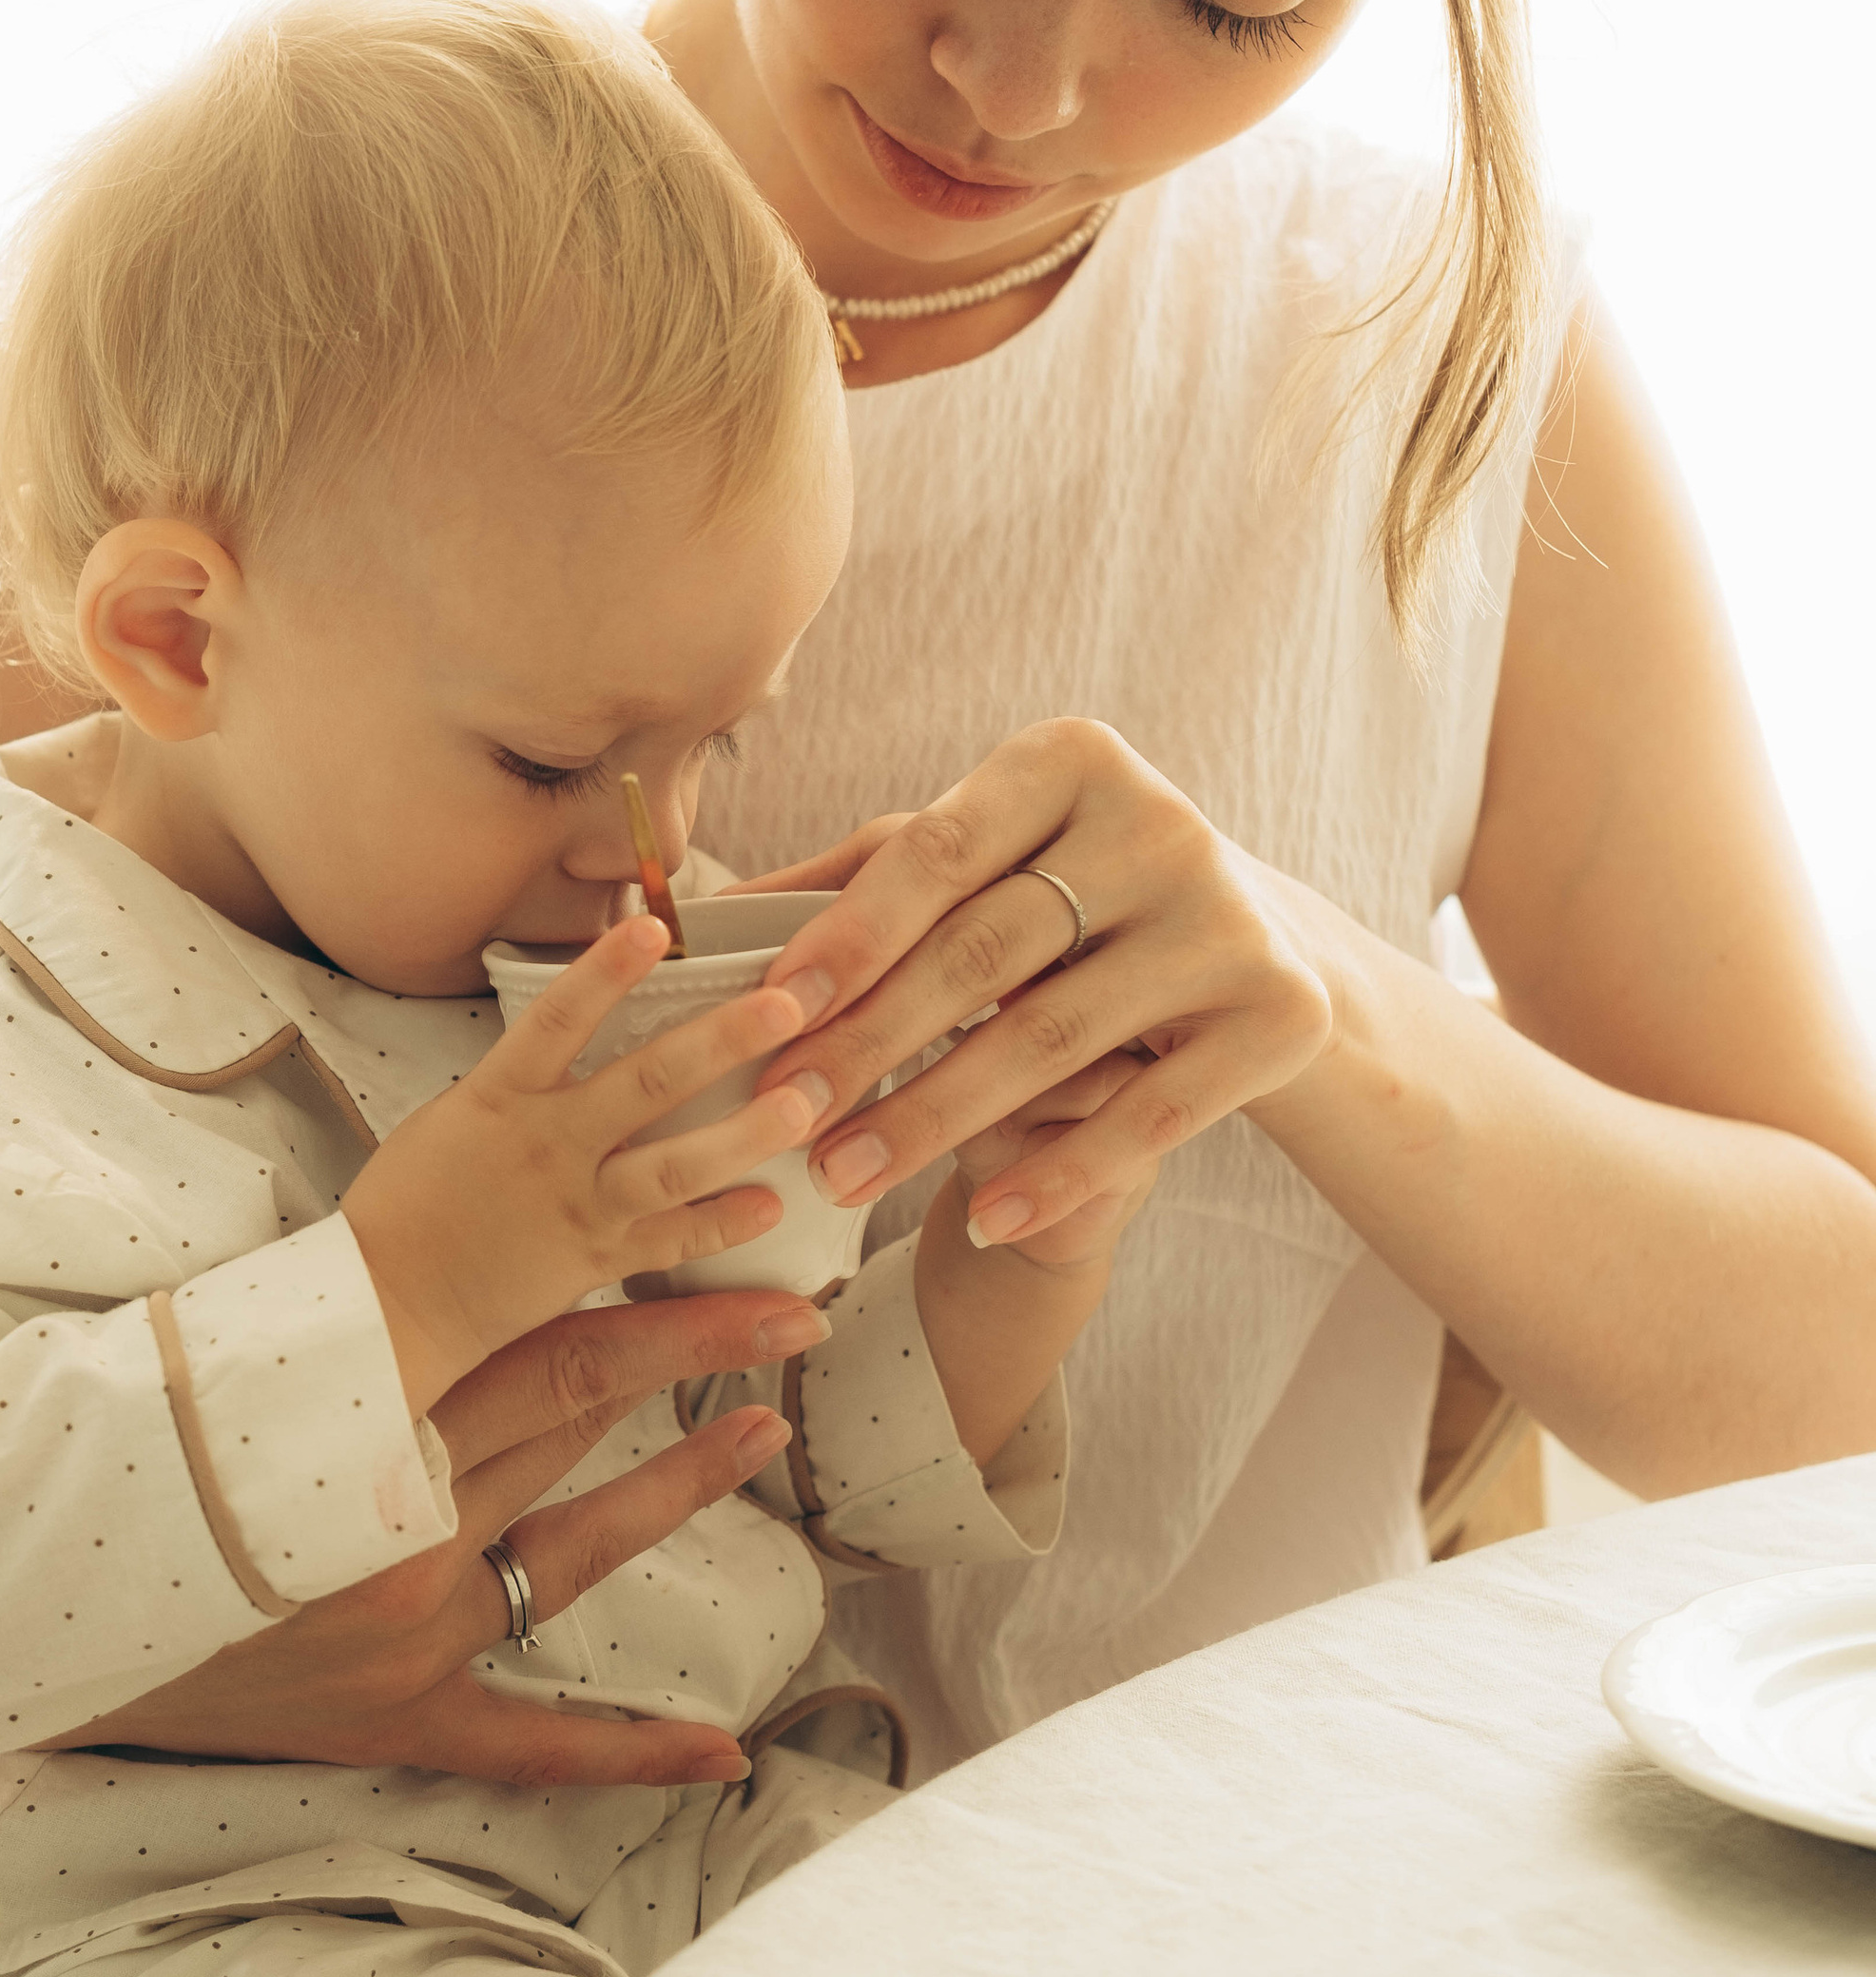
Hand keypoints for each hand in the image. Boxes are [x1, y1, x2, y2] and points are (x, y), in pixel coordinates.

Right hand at [51, 1285, 820, 1782]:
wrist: (26, 1611)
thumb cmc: (120, 1457)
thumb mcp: (224, 1367)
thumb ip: (343, 1326)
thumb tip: (439, 1245)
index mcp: (360, 1429)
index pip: (545, 1348)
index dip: (659, 1308)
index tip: (748, 1271)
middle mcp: (399, 1527)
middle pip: (573, 1420)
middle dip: (691, 1361)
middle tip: (794, 1316)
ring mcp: (406, 1634)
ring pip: (572, 1553)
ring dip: (677, 1490)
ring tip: (765, 1431)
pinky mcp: (393, 1720)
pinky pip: (526, 1745)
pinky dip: (627, 1751)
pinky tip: (724, 1750)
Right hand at [342, 916, 820, 1406]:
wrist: (386, 1298)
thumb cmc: (410, 1199)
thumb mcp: (454, 1114)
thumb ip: (522, 1077)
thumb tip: (574, 1029)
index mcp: (503, 1095)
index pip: (558, 1016)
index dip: (606, 968)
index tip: (655, 923)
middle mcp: (549, 1143)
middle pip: (648, 1081)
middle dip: (723, 1039)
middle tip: (789, 1003)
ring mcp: (577, 1203)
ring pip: (675, 1164)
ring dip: (745, 1133)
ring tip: (803, 1103)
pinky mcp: (592, 1259)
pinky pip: (669, 1241)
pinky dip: (721, 1223)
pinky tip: (771, 1204)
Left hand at [743, 720, 1333, 1248]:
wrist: (1260, 948)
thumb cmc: (1073, 896)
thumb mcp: (984, 861)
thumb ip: (861, 879)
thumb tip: (699, 915)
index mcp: (1072, 759)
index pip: (939, 850)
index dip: (850, 934)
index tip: (770, 1010)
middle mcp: (1161, 824)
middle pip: (987, 948)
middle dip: (874, 1039)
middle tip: (787, 1115)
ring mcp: (1228, 920)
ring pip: (1053, 1035)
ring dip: (937, 1115)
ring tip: (846, 1174)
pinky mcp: (1277, 1014)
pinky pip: (1148, 1112)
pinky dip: (1059, 1171)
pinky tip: (984, 1216)